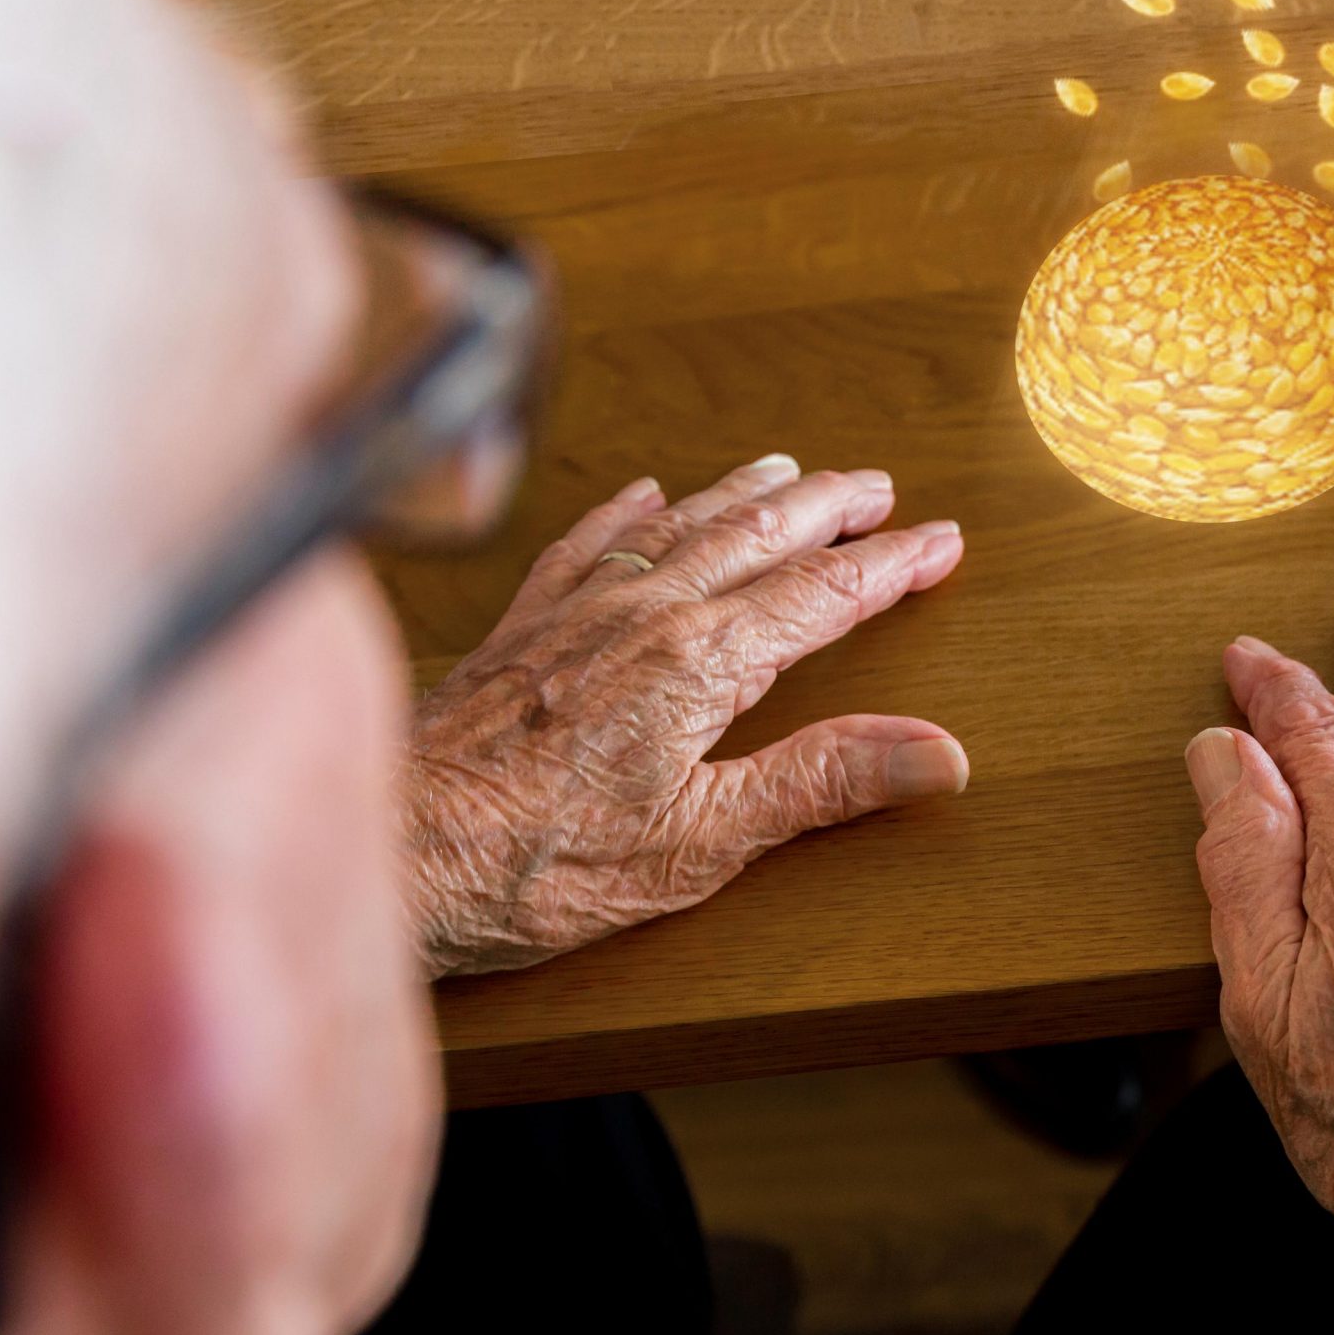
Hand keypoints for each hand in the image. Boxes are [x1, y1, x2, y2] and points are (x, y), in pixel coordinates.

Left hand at [406, 456, 966, 975]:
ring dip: (746, 494)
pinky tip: (641, 495)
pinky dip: (627, 510)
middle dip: (830, 508)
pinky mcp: (519, 627)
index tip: (941, 543)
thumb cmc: (534, 862)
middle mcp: (642, 613)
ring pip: (681, 524)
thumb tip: (936, 755)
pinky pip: (587, 541)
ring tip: (792, 472)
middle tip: (881, 491)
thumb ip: (822, 784)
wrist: (392, 848)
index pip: (824, 595)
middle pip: (759, 536)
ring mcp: (575, 611)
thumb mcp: (703, 842)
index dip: (891, 566)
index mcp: (700, 662)